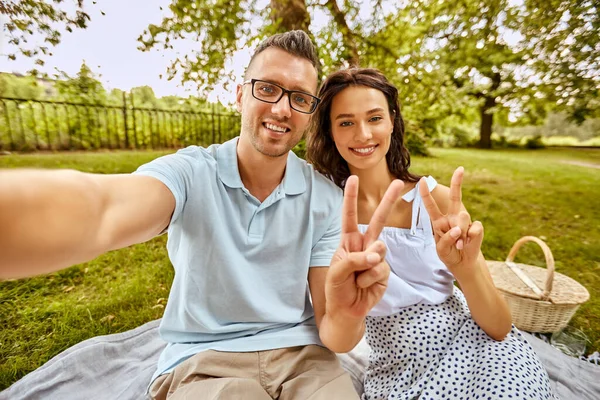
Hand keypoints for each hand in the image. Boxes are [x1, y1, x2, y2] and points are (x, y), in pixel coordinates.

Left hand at [326, 176, 403, 319]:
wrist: (347, 311)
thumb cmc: (337, 288)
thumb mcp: (338, 271)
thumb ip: (355, 259)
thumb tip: (377, 255)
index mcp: (349, 240)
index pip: (349, 216)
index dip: (351, 197)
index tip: (353, 179)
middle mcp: (364, 245)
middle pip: (378, 220)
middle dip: (389, 200)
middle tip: (400, 182)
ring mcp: (377, 257)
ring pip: (379, 249)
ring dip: (366, 266)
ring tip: (356, 279)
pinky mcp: (385, 271)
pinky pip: (380, 269)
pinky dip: (369, 279)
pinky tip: (364, 286)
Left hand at [419, 167, 483, 276]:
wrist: (462, 263)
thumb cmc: (448, 254)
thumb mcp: (441, 249)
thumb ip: (446, 239)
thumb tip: (458, 230)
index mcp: (438, 221)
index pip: (431, 206)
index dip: (426, 193)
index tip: (422, 180)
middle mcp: (452, 218)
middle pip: (455, 197)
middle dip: (457, 182)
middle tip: (460, 169)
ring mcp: (465, 222)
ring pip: (463, 217)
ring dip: (460, 232)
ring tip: (459, 244)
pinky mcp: (476, 228)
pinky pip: (474, 228)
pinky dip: (470, 237)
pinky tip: (467, 243)